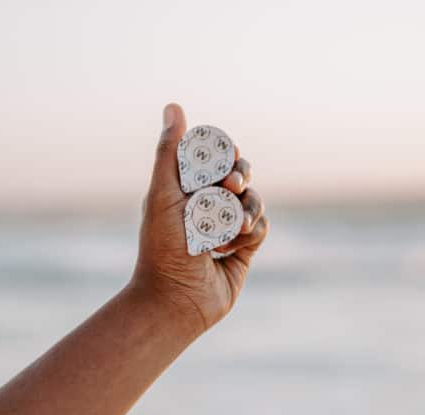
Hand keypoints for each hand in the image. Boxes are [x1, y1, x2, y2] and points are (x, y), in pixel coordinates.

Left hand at [130, 103, 268, 337]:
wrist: (176, 299)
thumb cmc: (162, 246)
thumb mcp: (162, 193)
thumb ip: (170, 151)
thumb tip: (173, 105)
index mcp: (186, 189)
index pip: (215, 158)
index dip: (225, 154)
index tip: (226, 158)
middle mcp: (207, 205)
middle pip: (240, 175)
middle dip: (241, 178)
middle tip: (232, 188)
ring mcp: (227, 227)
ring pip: (254, 200)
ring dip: (247, 209)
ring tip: (231, 228)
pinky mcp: (243, 249)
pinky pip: (261, 226)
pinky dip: (251, 232)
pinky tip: (232, 247)